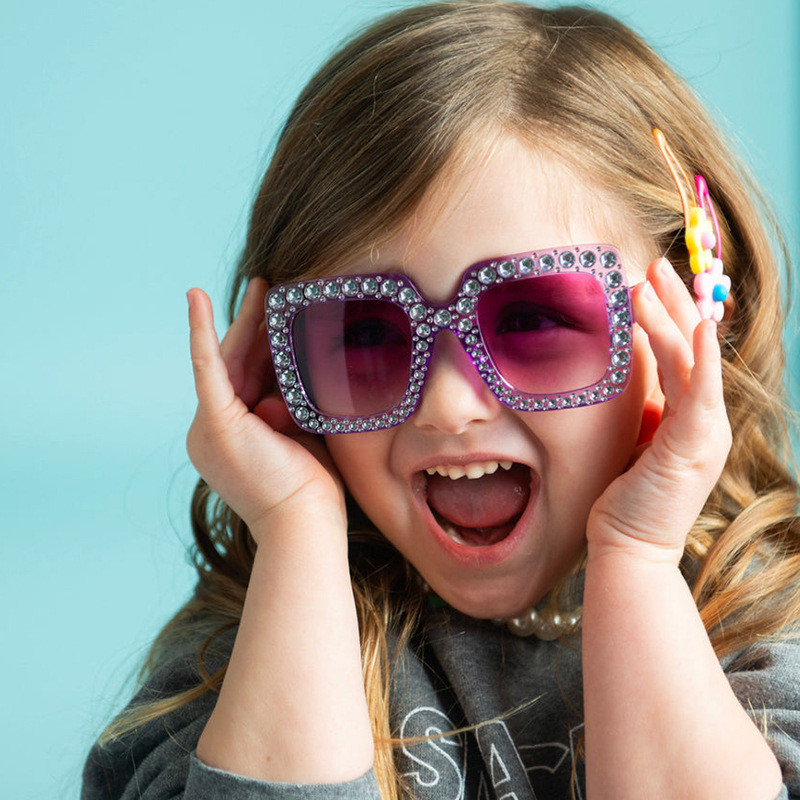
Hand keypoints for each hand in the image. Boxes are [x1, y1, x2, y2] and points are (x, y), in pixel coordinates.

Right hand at [186, 279, 346, 537]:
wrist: (306, 525)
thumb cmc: (313, 490)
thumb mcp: (300, 435)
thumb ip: (290, 403)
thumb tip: (295, 372)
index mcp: (232, 437)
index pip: (247, 379)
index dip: (264, 345)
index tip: (278, 315)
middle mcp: (213, 430)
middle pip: (237, 365)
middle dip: (256, 326)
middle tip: (270, 287)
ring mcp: (210, 427)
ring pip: (229, 362)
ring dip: (247, 322)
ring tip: (263, 286)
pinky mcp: (214, 423)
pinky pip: (206, 368)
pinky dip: (201, 332)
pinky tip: (195, 297)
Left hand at [587, 258, 731, 563]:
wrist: (629, 547)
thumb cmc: (626, 498)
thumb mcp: (638, 445)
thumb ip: (646, 413)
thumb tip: (637, 386)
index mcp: (691, 418)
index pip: (683, 356)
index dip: (669, 317)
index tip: (649, 285)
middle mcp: (705, 421)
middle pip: (690, 349)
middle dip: (671, 304)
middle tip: (652, 265)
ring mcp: (705, 433)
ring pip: (689, 362)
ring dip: (671, 317)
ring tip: (651, 280)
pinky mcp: (695, 447)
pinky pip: (701, 394)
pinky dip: (702, 359)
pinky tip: (699, 326)